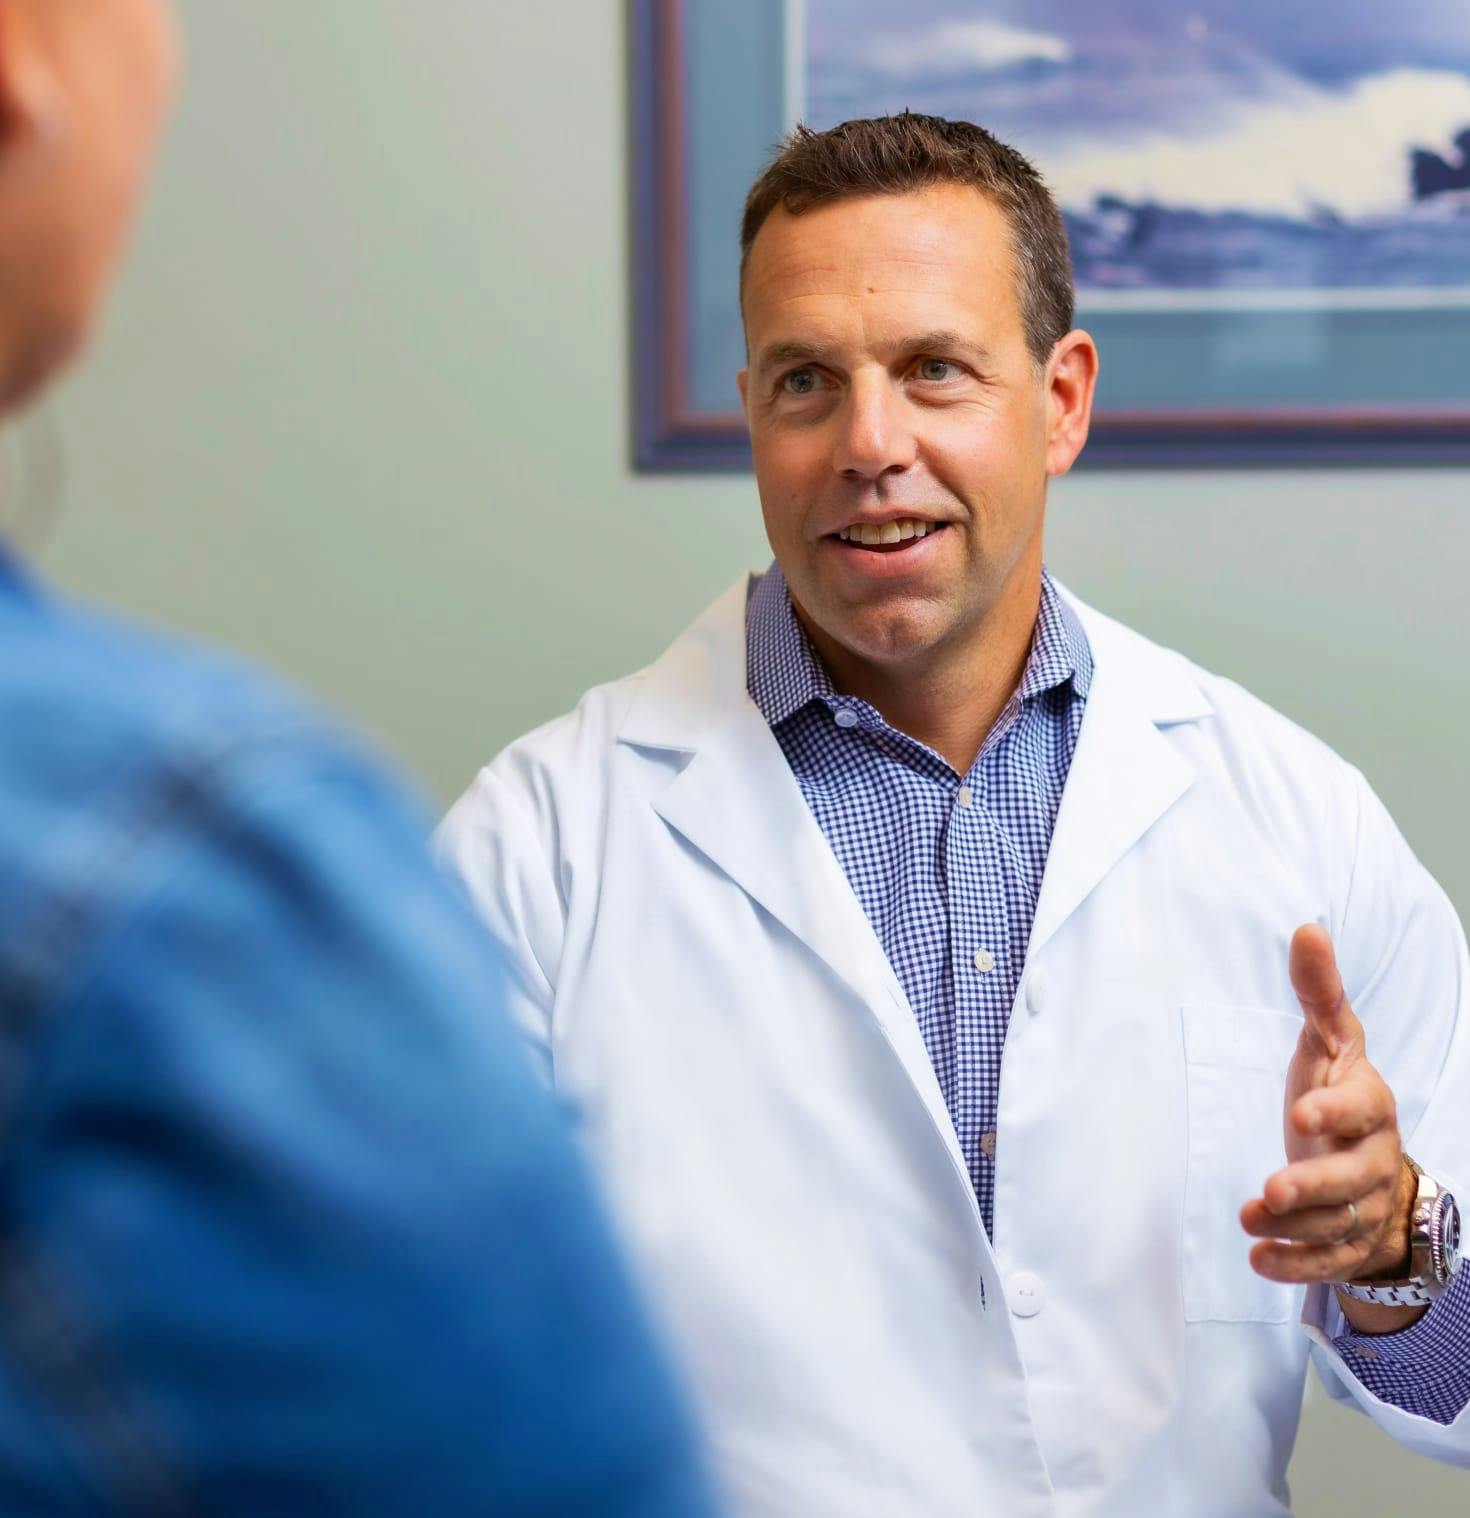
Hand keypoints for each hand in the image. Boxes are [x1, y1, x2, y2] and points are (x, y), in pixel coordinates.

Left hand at [1240, 925, 1415, 1290]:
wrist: (1372, 1163)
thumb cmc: (1339, 1092)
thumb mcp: (1329, 1042)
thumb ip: (1318, 993)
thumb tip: (1307, 927)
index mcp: (1370, 1103)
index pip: (1361, 1107)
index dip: (1334, 1111)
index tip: (1301, 1114)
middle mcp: (1374, 1157)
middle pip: (1352, 1179)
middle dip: (1313, 1186)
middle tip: (1270, 1190)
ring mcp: (1367, 1205)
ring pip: (1340, 1224)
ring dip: (1295, 1229)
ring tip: (1250, 1221)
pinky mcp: (1351, 1244)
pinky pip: (1329, 1262)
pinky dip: (1296, 1265)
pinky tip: (1259, 1260)